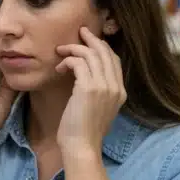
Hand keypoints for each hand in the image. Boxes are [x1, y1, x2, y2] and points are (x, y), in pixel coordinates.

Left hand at [55, 27, 125, 153]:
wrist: (81, 147)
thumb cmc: (83, 132)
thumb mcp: (97, 109)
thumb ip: (99, 93)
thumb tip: (86, 80)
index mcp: (120, 92)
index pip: (114, 61)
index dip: (102, 48)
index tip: (89, 42)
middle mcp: (116, 87)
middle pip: (106, 53)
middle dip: (91, 40)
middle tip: (79, 32)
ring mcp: (104, 87)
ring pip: (92, 54)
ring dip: (74, 49)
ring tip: (61, 51)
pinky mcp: (89, 88)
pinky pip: (79, 63)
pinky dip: (68, 60)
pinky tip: (59, 68)